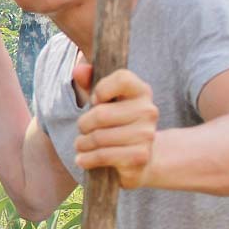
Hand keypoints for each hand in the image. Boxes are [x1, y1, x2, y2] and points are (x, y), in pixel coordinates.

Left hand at [73, 67, 158, 188]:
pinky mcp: (140, 156)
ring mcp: (146, 134)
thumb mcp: (102, 101)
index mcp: (141, 91)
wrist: (140, 156)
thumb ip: (89, 83)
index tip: (95, 101)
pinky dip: (87, 159)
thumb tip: (79, 69)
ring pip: (99, 137)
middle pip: (101, 114)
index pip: (122, 78)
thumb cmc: (115, 123)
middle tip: (82, 129)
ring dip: (82, 143)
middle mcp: (148, 110)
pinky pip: (103, 156)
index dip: (100, 89)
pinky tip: (83, 159)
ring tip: (82, 144)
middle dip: (83, 124)